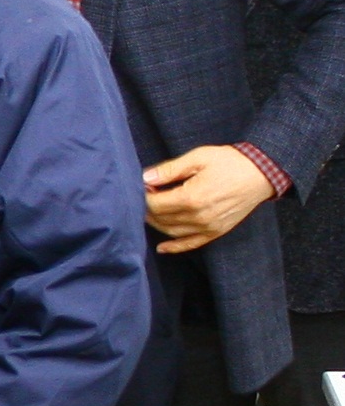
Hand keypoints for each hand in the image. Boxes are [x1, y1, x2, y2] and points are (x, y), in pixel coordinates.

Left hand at [144, 145, 272, 253]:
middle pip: (161, 218)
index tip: (143, 186)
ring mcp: (208, 227)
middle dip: (149, 208)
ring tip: (152, 211)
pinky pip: (190, 244)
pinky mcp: (216, 232)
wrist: (263, 172)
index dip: (144, 196)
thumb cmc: (231, 162)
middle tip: (147, 196)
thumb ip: (169, 170)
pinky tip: (162, 248)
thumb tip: (144, 178)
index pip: (155, 204)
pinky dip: (174, 248)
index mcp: (191, 198)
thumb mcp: (198, 158)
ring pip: (171, 232)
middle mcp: (198, 217)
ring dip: (157, 223)